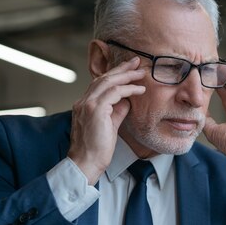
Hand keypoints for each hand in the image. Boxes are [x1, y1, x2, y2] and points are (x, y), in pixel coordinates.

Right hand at [68, 57, 145, 184]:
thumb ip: (117, 111)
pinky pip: (114, 93)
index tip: (129, 69)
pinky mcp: (95, 110)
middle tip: (137, 61)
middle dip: (122, 68)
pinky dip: (128, 89)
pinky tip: (139, 89)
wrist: (86, 163)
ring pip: (108, 82)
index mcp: (84, 104)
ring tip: (141, 72)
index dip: (115, 75)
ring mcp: (87, 104)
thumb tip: (127, 100)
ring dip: (127, 75)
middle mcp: (83, 101)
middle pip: (104, 78)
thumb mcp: (109, 126)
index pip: (100, 84)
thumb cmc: (97, 149)